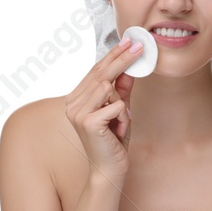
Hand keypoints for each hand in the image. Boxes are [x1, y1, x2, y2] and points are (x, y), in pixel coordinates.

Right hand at [63, 36, 140, 181]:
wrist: (109, 169)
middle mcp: (72, 103)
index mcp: (75, 98)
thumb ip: (121, 90)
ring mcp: (78, 112)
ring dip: (123, 105)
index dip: (113, 55)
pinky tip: (118, 130)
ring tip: (120, 122)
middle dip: (122, 58)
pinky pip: (117, 106)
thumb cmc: (113, 141)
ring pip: (110, 89)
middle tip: (139, 45)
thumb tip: (129, 69)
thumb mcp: (120, 110)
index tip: (128, 41)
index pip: (95, 70)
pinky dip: (124, 117)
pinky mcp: (88, 122)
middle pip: (101, 74)